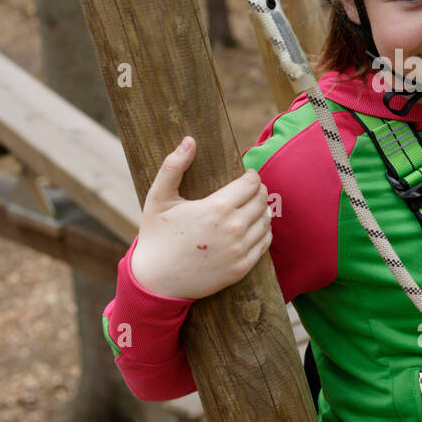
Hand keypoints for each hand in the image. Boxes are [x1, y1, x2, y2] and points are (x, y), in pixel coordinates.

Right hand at [130, 137, 272, 299]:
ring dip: (262, 210)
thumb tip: (189, 140)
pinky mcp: (242, 268)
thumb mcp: (159, 197)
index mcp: (217, 208)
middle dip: (258, 190)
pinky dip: (263, 231)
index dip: (251, 176)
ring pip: (266, 220)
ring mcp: (240, 250)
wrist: (156, 280)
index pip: (251, 183)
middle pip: (261, 200)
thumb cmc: (156, 235)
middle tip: (249, 189)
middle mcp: (234, 229)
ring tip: (251, 206)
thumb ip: (173, 166)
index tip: (245, 175)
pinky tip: (253, 227)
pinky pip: (265, 243)